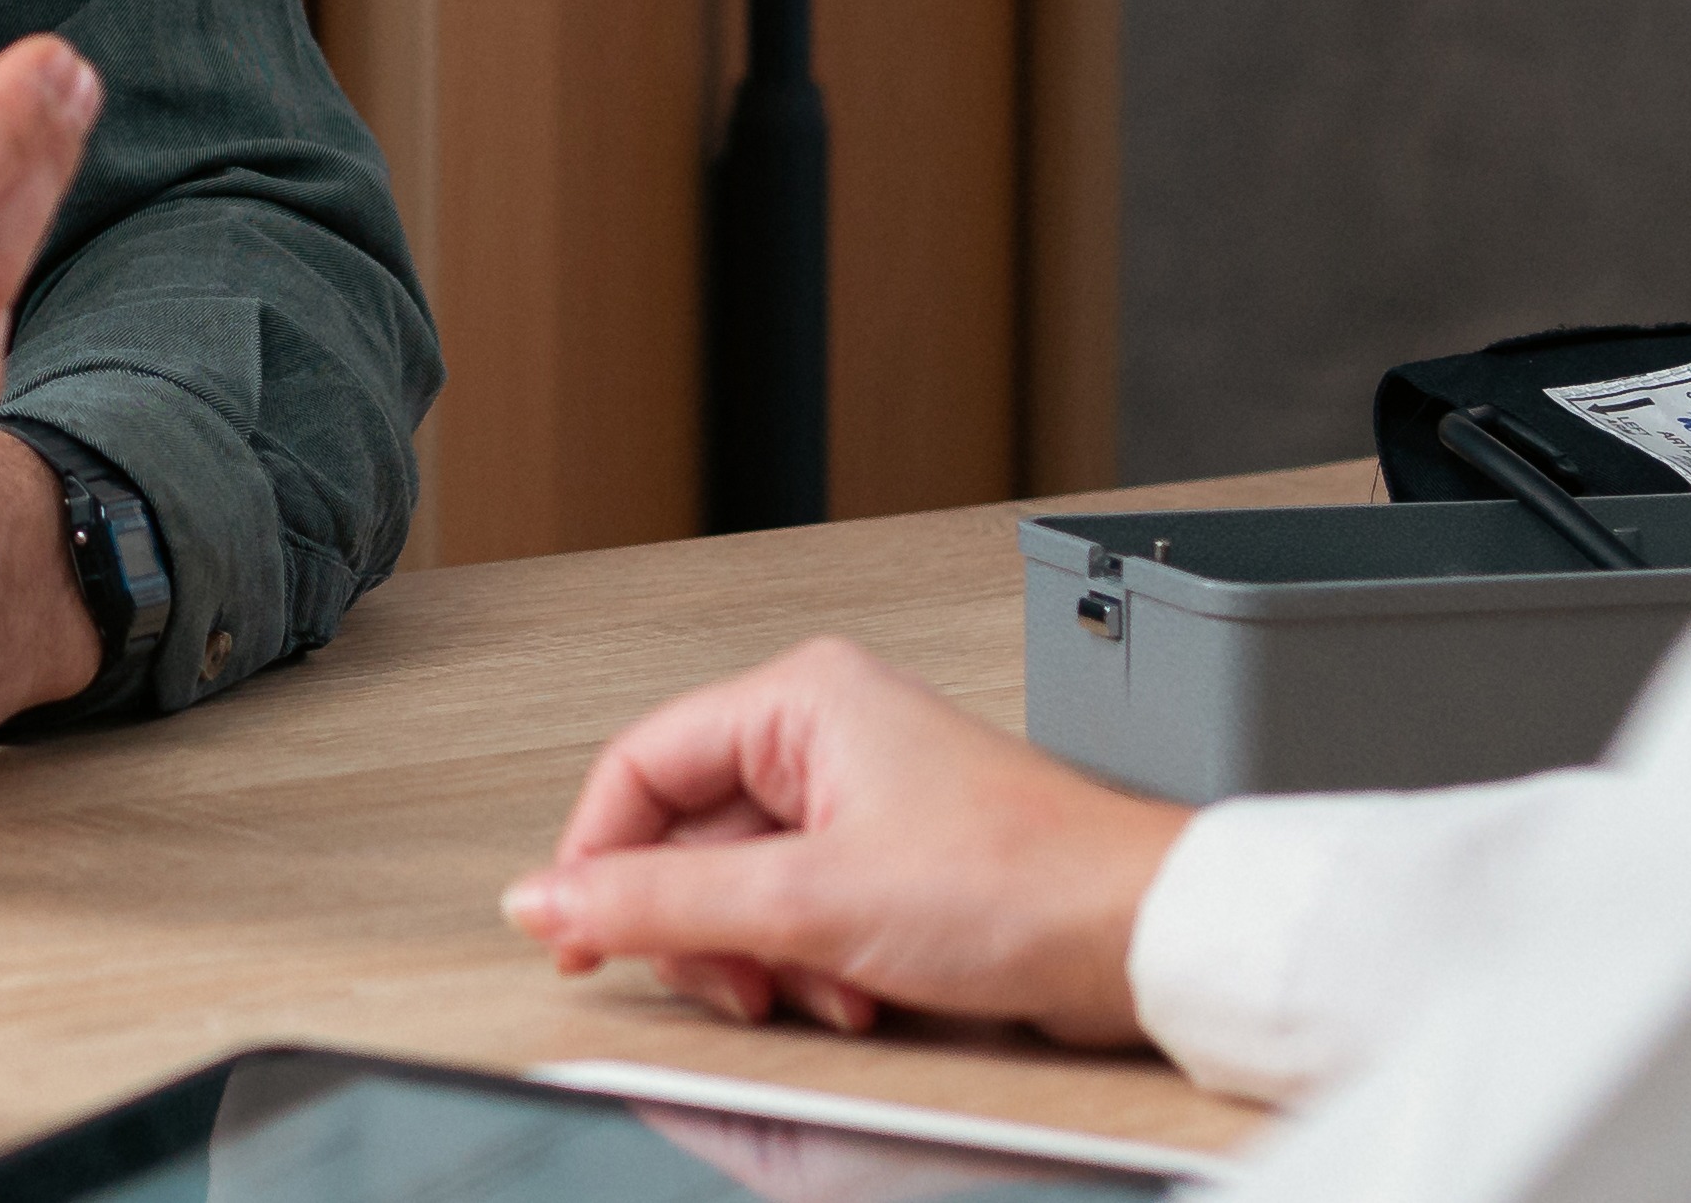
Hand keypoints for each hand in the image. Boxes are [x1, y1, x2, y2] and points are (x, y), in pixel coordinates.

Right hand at [498, 638, 1186, 1042]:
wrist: (1144, 940)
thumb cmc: (1023, 885)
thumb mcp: (807, 904)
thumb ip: (659, 903)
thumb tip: (546, 903)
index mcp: (800, 699)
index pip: (638, 768)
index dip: (595, 860)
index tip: (573, 937)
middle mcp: (827, 735)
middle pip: (686, 837)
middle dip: (702, 928)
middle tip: (728, 983)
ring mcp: (861, 801)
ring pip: (742, 889)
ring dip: (764, 958)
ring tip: (815, 987)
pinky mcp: (893, 863)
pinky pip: (800, 917)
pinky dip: (812, 966)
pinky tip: (858, 991)